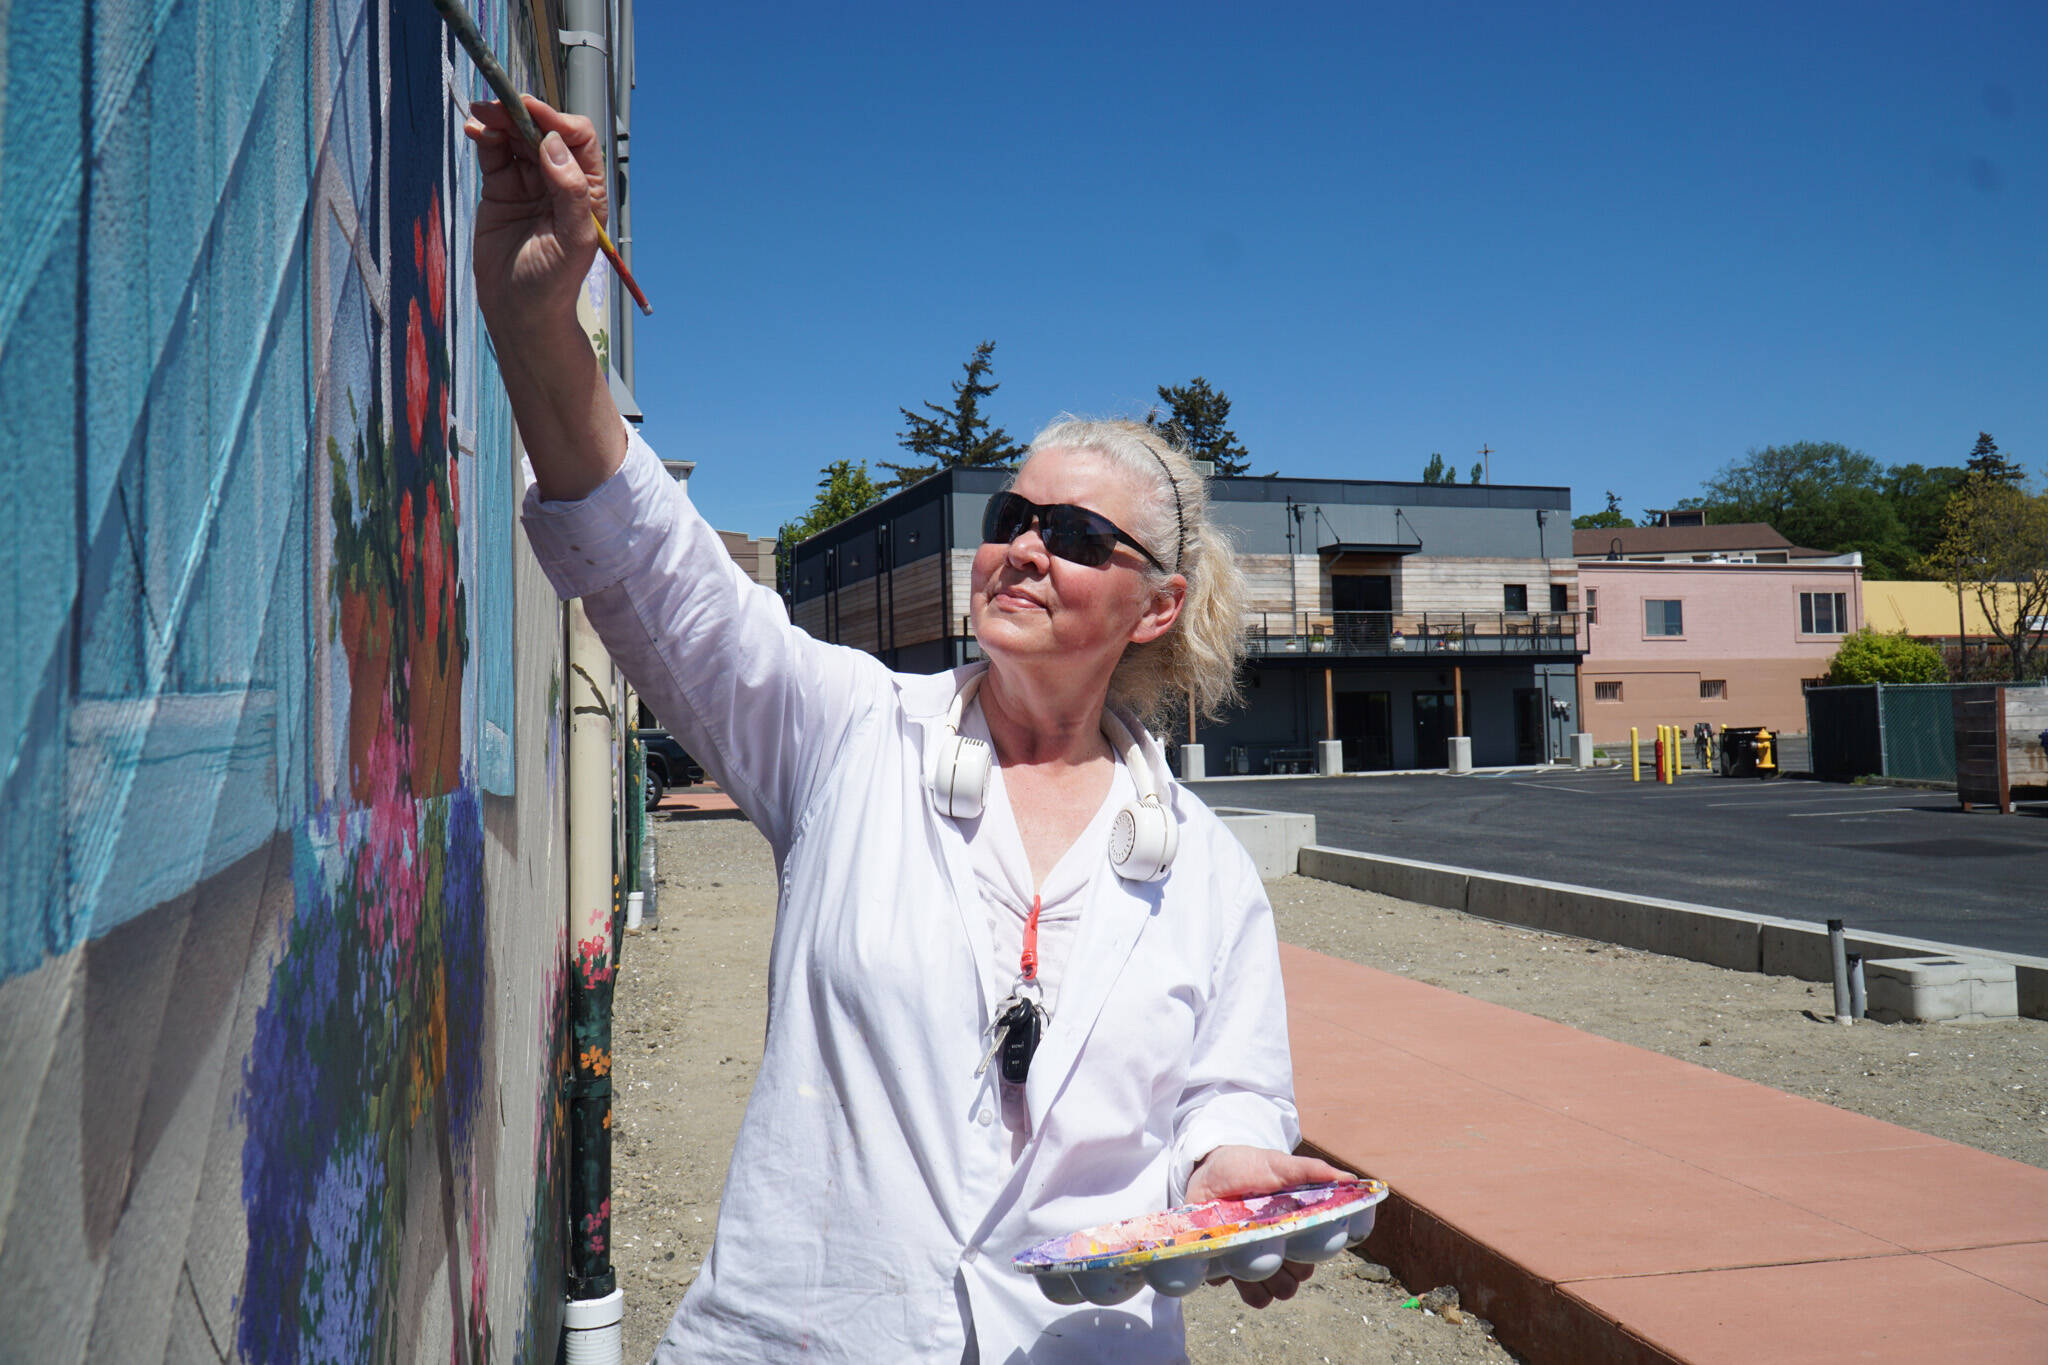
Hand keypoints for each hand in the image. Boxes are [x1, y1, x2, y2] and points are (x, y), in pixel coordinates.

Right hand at [459, 95, 625, 498]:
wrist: (519, 315)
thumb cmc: (553, 284)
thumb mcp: (572, 240)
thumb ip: (568, 191)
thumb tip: (554, 144)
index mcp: (585, 191)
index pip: (577, 140)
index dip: (555, 120)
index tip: (531, 112)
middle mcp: (559, 182)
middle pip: (543, 132)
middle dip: (523, 114)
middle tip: (498, 105)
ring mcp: (528, 184)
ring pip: (516, 138)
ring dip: (500, 121)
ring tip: (481, 116)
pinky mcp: (501, 192)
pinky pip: (494, 154)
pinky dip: (485, 137)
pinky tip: (476, 131)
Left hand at [1187, 1145, 1353, 1308]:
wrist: (1207, 1168)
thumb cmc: (1249, 1166)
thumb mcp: (1279, 1165)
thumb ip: (1311, 1171)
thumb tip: (1350, 1178)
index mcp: (1296, 1231)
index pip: (1314, 1259)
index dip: (1310, 1258)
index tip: (1299, 1243)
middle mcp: (1277, 1251)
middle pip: (1294, 1282)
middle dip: (1286, 1273)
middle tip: (1271, 1248)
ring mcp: (1251, 1261)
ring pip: (1271, 1293)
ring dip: (1264, 1284)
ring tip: (1249, 1258)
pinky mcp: (1224, 1267)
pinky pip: (1235, 1289)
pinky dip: (1233, 1282)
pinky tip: (1227, 1261)